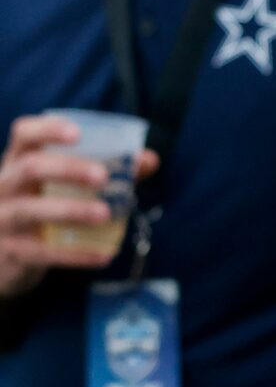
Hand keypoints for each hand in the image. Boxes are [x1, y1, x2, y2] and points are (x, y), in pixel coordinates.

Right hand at [0, 116, 159, 296]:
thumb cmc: (41, 205)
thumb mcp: (61, 185)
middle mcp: (5, 185)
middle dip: (67, 169)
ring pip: (32, 209)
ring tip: (105, 214)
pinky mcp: (11, 251)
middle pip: (30, 168)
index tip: (78, 133)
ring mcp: (4, 218)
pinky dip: (74, 254)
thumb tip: (149, 159)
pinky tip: (104, 256)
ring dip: (71, 210)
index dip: (47, 130)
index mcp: (19, 161)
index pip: (24, 134)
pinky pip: (41, 252)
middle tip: (102, 176)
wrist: (4, 256)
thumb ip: (106, 169)